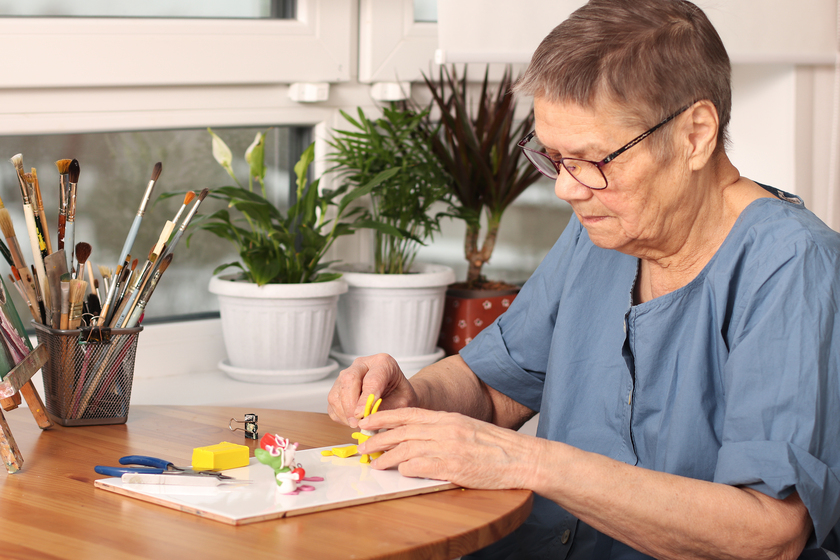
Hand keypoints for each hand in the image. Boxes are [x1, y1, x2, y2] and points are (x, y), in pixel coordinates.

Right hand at [327, 353, 418, 427]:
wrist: (397, 394)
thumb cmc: (401, 396)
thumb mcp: (402, 402)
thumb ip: (386, 409)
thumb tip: (366, 420)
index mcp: (383, 363)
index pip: (371, 379)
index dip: (366, 398)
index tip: (362, 414)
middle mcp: (362, 365)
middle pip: (348, 380)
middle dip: (350, 405)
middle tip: (357, 422)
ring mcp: (347, 374)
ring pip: (336, 393)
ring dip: (345, 413)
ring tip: (358, 424)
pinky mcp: (338, 387)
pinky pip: (332, 403)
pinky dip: (340, 416)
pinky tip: (353, 421)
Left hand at [357, 407, 537, 489]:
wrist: (521, 458)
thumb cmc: (496, 446)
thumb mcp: (467, 427)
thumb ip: (443, 428)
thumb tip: (418, 435)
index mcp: (448, 418)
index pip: (408, 413)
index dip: (383, 417)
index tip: (366, 421)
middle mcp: (445, 429)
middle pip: (401, 432)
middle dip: (377, 439)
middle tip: (362, 447)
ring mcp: (448, 448)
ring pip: (405, 449)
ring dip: (385, 457)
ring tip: (374, 464)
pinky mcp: (453, 467)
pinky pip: (420, 467)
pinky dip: (405, 469)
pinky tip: (399, 472)